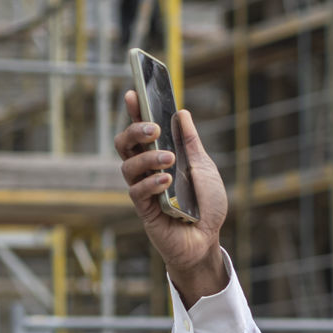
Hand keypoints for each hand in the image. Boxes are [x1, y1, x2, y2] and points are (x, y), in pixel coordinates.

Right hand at [116, 90, 228, 303]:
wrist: (208, 238)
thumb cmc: (206, 204)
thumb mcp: (204, 167)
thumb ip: (190, 143)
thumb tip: (182, 113)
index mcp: (160, 156)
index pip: (142, 131)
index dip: (135, 112)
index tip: (133, 93)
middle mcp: (147, 170)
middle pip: (125, 145)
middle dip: (134, 132)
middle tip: (154, 129)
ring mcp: (143, 190)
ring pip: (128, 167)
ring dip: (148, 159)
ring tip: (170, 160)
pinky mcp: (144, 210)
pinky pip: (137, 192)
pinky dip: (151, 184)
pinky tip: (167, 182)